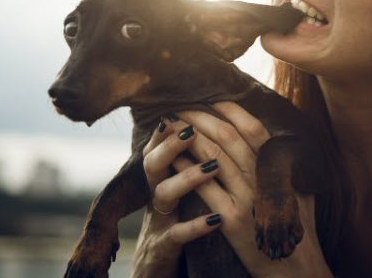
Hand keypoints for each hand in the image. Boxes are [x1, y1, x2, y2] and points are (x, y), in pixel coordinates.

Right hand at [130, 118, 223, 277]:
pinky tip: (215, 220)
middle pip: (154, 162)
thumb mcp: (183, 186)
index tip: (181, 108)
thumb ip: (194, 158)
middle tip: (189, 130)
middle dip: (170, 145)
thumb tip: (217, 123)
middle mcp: (157, 193)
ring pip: (163, 193)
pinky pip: (177, 235)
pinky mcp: (165, 246)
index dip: (168, 128)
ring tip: (213, 167)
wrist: (157, 265)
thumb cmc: (178, 217)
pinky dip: (195, 226)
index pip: (160, 144)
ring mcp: (159, 219)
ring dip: (187, 178)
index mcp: (164, 176)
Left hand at [177, 102, 333, 277]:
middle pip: (227, 137)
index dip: (231, 110)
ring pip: (211, 156)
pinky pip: (202, 186)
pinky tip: (172, 157)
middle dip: (201, 117)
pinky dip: (185, 168)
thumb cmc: (295, 232)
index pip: (253, 129)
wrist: (294, 271)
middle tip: (182, 105)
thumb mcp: (299, 193)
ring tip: (171, 125)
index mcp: (279, 170)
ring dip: (188, 137)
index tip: (211, 98)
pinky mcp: (230, 221)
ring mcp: (247, 200)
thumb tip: (274, 142)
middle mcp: (263, 180)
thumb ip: (285, 168)